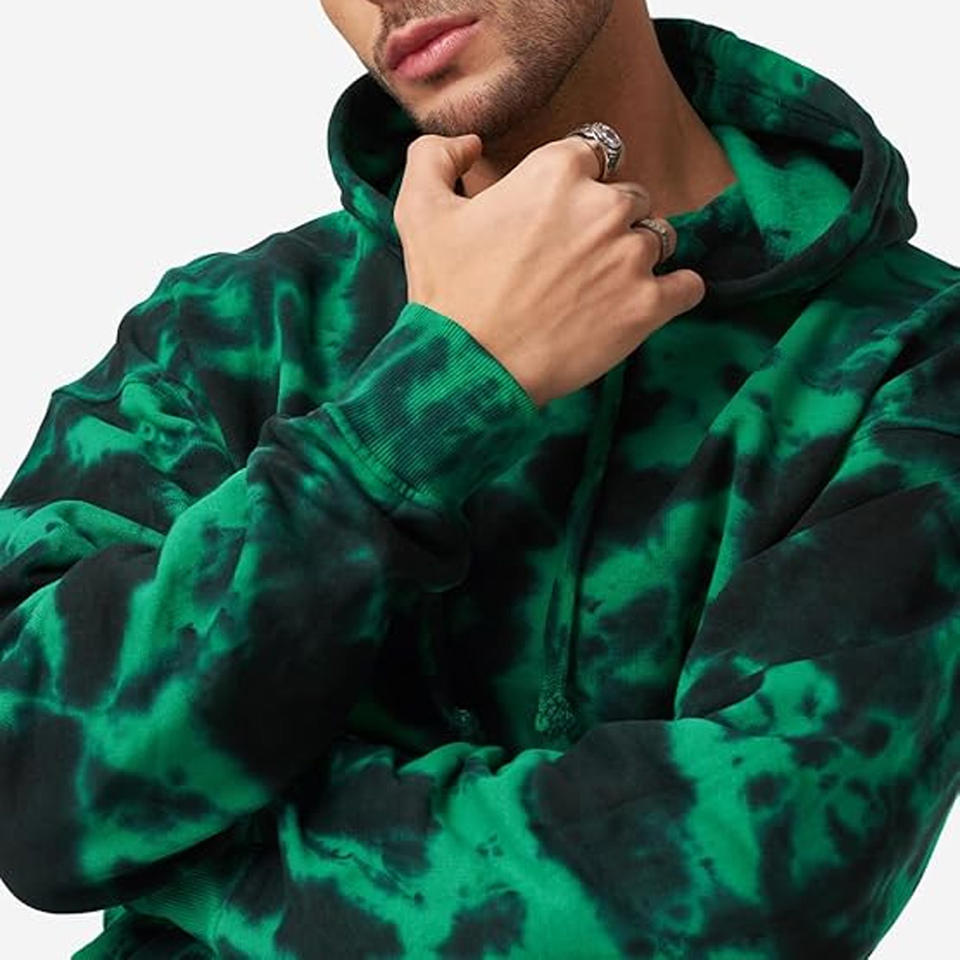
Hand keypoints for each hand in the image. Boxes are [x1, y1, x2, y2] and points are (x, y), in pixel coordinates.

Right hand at [393, 132, 705, 408]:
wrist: (472, 368)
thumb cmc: (447, 293)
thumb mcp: (418, 211)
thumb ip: (436, 156)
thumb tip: (469, 144)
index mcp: (557, 171)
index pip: (596, 150)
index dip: (580, 180)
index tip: (561, 212)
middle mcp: (604, 206)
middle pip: (630, 196)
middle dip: (609, 220)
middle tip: (575, 258)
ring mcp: (631, 257)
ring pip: (659, 237)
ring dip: (637, 255)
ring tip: (602, 286)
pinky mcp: (648, 306)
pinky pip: (688, 285)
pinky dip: (676, 292)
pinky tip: (650, 303)